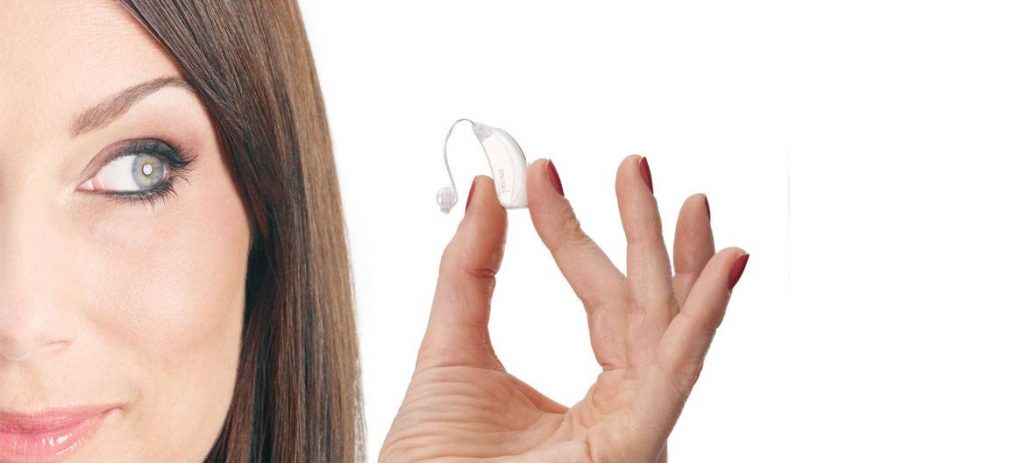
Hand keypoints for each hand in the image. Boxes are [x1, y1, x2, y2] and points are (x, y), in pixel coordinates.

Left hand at [380, 155, 748, 461]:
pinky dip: (703, 316)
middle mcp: (623, 408)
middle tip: (634, 166)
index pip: (596, 298)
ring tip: (687, 200)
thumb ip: (470, 270)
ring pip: (670, 329)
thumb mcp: (451, 349)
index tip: (542, 176)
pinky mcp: (638, 441)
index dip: (573, 233)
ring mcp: (636, 426)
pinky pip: (677, 371)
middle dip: (644, 234)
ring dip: (683, 260)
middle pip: (646, 308)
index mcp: (590, 397)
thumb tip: (486, 195)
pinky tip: (723, 266)